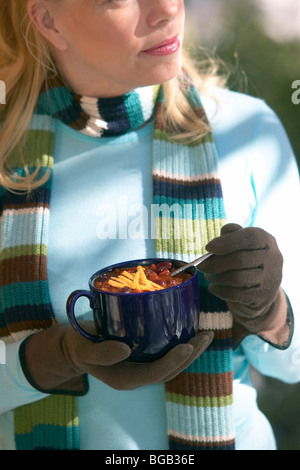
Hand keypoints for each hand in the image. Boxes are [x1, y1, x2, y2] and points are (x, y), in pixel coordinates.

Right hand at [21, 322, 213, 392]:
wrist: (76, 347)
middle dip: (191, 354)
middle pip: (171, 370)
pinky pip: (167, 354)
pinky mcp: (145, 356)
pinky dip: (181, 344)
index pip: (156, 373)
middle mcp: (139, 375)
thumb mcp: (84, 350)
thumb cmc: (79, 347)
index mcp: (127, 378)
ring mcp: (143, 367)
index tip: (187, 346)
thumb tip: (125, 350)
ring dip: (191, 350)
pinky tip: (189, 330)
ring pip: (173, 363)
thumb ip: (101, 353)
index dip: (174, 361)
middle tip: (206, 336)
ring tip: (206, 334)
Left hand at [200, 223, 282, 317]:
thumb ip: (231, 235)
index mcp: (266, 240)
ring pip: (237, 278)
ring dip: (217, 278)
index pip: (249, 237)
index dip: (227, 242)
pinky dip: (220, 291)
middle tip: (201, 266)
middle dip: (215, 263)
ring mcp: (270, 279)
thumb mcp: (241, 243)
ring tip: (208, 276)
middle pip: (240, 260)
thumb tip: (220, 236)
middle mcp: (273, 258)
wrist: (261, 288)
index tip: (208, 247)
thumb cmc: (246, 259)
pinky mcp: (263, 297)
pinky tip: (212, 288)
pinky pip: (236, 294)